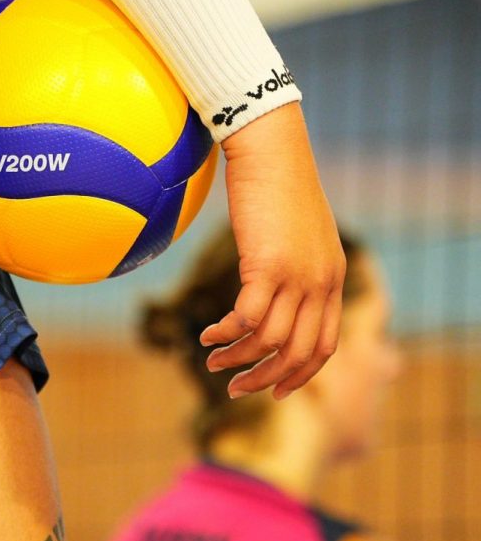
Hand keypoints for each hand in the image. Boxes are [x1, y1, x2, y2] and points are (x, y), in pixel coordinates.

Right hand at [200, 103, 344, 398]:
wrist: (271, 150)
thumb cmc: (278, 183)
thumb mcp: (299, 230)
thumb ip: (297, 263)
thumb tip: (274, 285)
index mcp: (332, 278)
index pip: (325, 345)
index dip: (300, 375)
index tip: (274, 390)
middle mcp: (321, 283)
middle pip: (300, 353)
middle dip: (267, 380)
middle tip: (237, 389)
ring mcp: (298, 277)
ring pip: (271, 341)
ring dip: (239, 359)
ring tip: (213, 363)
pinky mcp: (269, 266)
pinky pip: (248, 318)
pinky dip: (227, 334)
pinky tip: (208, 336)